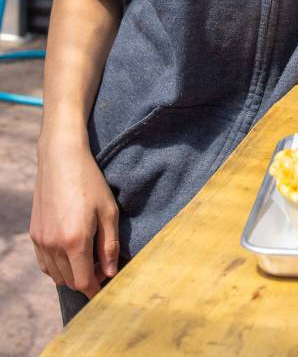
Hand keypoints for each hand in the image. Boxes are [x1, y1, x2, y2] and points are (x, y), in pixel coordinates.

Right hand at [30, 136, 118, 296]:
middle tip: (103, 266)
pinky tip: (71, 252)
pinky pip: (45, 263)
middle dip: (87, 280)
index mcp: (75, 241)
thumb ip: (110, 245)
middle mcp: (54, 245)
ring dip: (72, 274)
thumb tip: (111, 273)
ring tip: (88, 257)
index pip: (84, 282)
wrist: (61, 159)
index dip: (96, 289)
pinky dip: (58, 266)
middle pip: (70, 281)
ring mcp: (41, 241)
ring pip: (56, 275)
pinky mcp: (34, 234)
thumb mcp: (109, 211)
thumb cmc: (90, 182)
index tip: (107, 287)